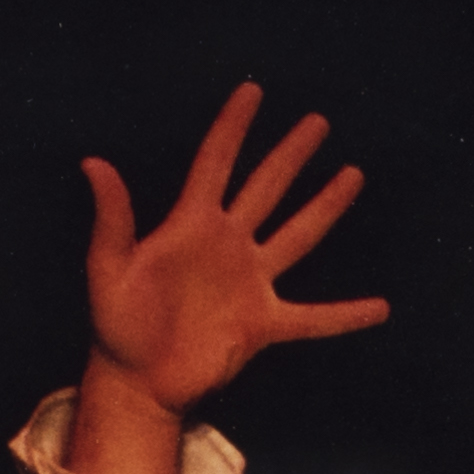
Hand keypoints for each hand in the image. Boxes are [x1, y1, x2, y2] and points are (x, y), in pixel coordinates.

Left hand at [79, 83, 389, 420]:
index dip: (232, 127)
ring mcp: (250, 282)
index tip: (252, 91)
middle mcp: (228, 245)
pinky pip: (313, 318)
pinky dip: (346, 315)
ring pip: (297, 235)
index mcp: (191, 225)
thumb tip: (93, 163)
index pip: (215, 162)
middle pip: (267, 188)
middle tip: (318, 122)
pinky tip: (380, 308)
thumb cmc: (116, 325)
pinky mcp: (263, 323)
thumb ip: (113, 219)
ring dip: (325, 206)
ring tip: (352, 174)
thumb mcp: (108, 269)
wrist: (136, 383)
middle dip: (291, 154)